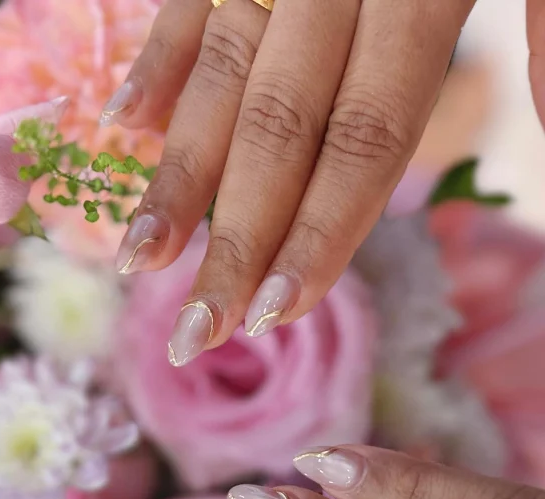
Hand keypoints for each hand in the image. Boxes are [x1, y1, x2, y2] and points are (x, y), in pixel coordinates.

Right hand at [102, 0, 474, 365]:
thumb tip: (544, 134)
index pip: (363, 137)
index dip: (317, 231)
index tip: (274, 313)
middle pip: (278, 133)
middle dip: (234, 241)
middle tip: (197, 335)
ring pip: (222, 78)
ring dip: (176, 177)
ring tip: (138, 261)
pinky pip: (192, 1)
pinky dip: (158, 61)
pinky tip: (125, 128)